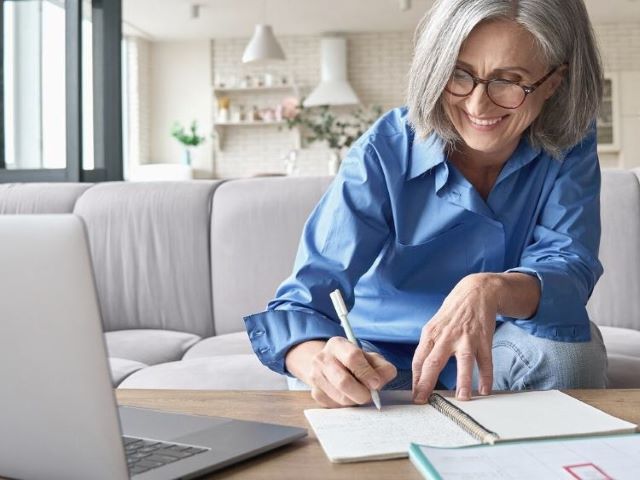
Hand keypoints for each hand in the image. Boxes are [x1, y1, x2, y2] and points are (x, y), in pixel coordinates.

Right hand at [285, 337, 396, 407]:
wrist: (332, 365)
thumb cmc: (356, 362)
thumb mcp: (372, 358)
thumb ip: (382, 368)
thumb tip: (378, 382)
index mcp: (337, 344)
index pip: (352, 357)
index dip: (366, 373)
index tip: (376, 383)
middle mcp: (322, 358)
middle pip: (343, 381)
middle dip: (362, 393)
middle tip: (370, 394)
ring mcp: (315, 376)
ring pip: (340, 397)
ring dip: (355, 400)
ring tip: (360, 392)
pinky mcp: (315, 393)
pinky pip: (335, 406)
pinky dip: (347, 405)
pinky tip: (348, 395)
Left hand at [412, 273, 497, 403]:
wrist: (475, 292)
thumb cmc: (452, 313)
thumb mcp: (434, 325)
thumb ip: (428, 346)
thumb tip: (419, 371)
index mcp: (431, 334)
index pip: (419, 359)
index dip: (416, 378)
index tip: (415, 394)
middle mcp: (447, 336)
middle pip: (434, 361)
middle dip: (427, 383)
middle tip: (423, 400)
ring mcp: (466, 338)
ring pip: (463, 361)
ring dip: (463, 381)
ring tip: (462, 398)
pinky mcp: (483, 339)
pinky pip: (485, 360)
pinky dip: (486, 376)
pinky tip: (484, 389)